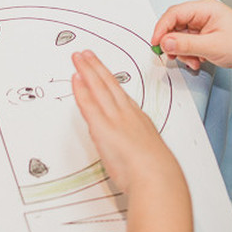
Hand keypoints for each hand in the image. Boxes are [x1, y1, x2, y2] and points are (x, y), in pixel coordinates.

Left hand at [71, 50, 183, 196]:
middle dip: (96, 67)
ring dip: (87, 70)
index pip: (119, 93)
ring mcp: (114, 118)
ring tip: (79, 58)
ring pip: (98, 87)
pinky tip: (75, 78)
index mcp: (138, 118)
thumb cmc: (155, 171)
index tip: (102, 71)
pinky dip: (81, 89)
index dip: (108, 79)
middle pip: (108, 83)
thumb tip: (122, 144)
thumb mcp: (146, 152)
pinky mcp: (102, 126)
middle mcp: (126, 113)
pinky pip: (88, 103)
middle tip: (87, 54)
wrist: (156, 177)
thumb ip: (132, 144)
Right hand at [153, 0, 231, 72]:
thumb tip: (165, 42)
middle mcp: (203, 14)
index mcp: (205, 8)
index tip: (156, 44)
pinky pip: (188, 43)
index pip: (173, 14)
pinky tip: (198, 61)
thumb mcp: (213, 47)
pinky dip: (189, 54)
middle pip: (174, 25)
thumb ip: (186, 44)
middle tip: (173, 57)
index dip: (161, 28)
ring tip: (193, 62)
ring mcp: (204, 25)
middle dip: (173, 43)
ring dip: (183, 52)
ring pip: (180, 37)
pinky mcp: (206, 36)